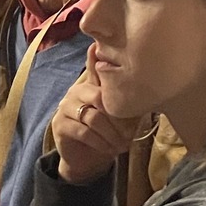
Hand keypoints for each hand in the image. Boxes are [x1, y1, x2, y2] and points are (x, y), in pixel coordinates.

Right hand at [51, 61, 139, 183]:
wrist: (87, 159)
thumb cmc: (107, 134)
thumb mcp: (121, 116)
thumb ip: (126, 101)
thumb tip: (144, 91)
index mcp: (92, 85)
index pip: (93, 66)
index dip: (94, 57)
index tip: (96, 46)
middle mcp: (77, 91)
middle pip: (99, 97)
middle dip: (118, 119)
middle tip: (129, 134)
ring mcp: (66, 107)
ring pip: (94, 117)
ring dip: (112, 135)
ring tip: (122, 145)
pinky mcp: (60, 125)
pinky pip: (85, 132)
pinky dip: (101, 143)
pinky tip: (110, 150)